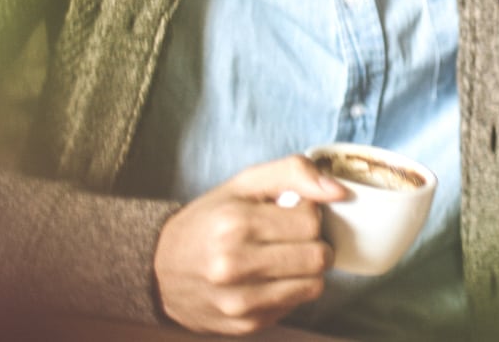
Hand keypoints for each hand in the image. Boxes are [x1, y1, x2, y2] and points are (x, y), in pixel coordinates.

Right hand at [153, 155, 347, 334]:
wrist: (159, 270)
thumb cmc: (209, 220)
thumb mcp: (244, 183)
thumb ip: (293, 172)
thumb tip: (339, 190)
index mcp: (235, 223)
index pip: (311, 220)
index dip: (309, 213)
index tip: (292, 212)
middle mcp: (234, 266)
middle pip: (317, 256)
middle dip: (313, 243)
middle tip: (293, 236)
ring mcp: (240, 301)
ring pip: (314, 286)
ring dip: (307, 269)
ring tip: (283, 256)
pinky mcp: (246, 325)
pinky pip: (295, 306)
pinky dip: (290, 290)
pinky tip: (268, 278)